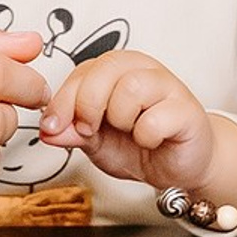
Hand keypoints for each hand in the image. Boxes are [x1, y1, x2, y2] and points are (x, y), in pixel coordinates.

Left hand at [39, 52, 212, 194]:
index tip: (55, 125)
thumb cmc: (139, 146)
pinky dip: (146, 136)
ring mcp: (168, 86)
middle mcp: (143, 70)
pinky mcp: (187, 110)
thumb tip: (49, 129)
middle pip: (105, 69)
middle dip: (88, 106)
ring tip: (129, 131)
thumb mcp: (96, 141)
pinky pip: (155, 118)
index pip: (82, 70)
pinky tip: (151, 139)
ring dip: (120, 119)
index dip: (64, 99)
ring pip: (131, 87)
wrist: (178, 167)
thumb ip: (73, 131)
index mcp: (117, 71)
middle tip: (92, 130)